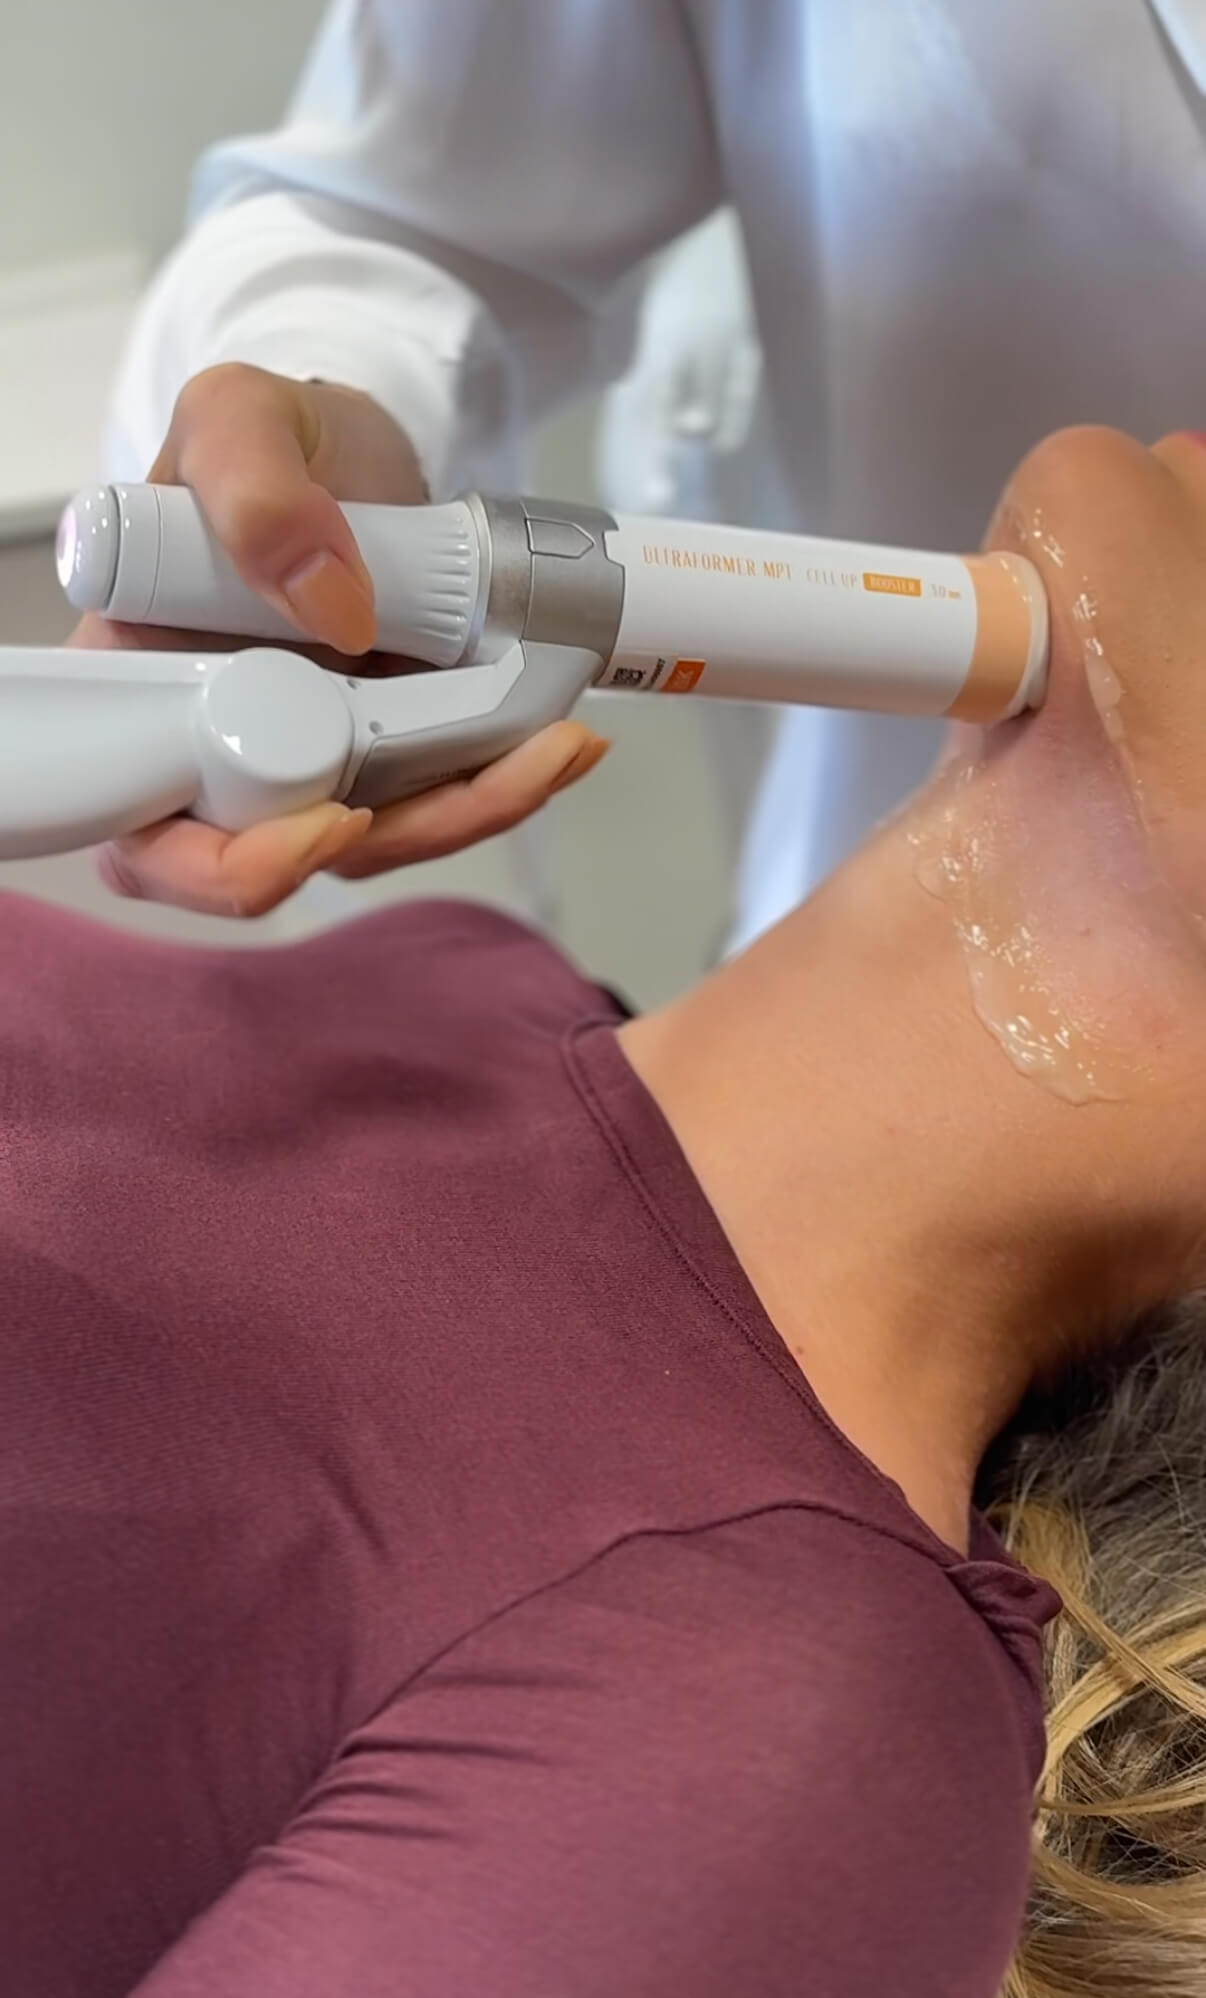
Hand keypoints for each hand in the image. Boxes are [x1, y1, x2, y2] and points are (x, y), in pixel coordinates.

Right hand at [79, 364, 607, 916]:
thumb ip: (253, 489)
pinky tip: (564, 736)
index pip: (151, 843)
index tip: (333, 821)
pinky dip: (501, 778)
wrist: (349, 444)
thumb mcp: (237, 416)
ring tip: (563, 745)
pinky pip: (432, 795)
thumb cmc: (268, 438)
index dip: (230, 868)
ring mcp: (302, 762)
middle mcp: (212, 753)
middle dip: (404, 834)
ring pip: (378, 839)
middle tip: (503, 774)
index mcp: (142, 697)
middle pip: (286, 862)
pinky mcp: (380, 753)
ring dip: (477, 808)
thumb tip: (331, 605)